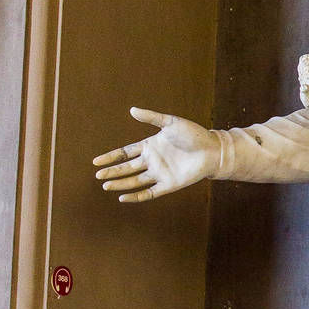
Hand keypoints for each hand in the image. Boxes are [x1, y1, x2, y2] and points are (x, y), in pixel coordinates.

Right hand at [93, 107, 219, 201]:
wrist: (213, 149)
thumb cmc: (193, 134)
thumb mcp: (170, 122)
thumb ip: (151, 117)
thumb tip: (132, 110)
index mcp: (150, 146)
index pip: (125, 153)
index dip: (110, 157)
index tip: (95, 162)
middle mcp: (152, 161)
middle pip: (126, 168)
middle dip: (112, 172)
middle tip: (97, 175)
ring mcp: (159, 173)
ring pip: (134, 181)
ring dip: (120, 184)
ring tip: (105, 185)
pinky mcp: (168, 185)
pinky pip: (149, 193)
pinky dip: (136, 196)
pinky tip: (123, 198)